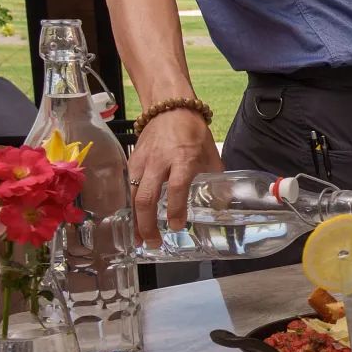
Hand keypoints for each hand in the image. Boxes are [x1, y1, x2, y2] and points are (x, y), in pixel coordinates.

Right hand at [129, 108, 222, 247]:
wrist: (169, 108)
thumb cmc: (193, 132)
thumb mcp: (211, 154)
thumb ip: (215, 179)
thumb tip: (222, 205)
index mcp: (182, 159)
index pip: (177, 188)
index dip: (175, 209)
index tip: (177, 226)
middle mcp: (159, 162)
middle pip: (147, 197)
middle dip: (148, 224)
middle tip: (154, 242)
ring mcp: (142, 162)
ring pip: (133, 195)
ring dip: (135, 220)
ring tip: (140, 239)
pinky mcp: (132, 161)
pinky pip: (129, 187)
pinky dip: (131, 206)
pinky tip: (135, 220)